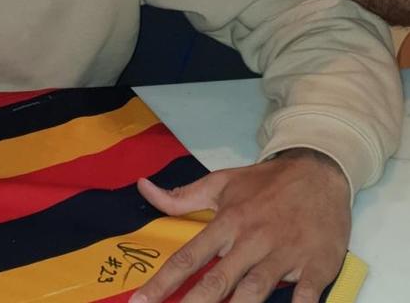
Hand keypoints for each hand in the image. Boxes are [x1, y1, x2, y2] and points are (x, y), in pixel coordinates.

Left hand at [129, 150, 349, 302]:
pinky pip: (305, 295)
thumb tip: (143, 188)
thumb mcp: (222, 183)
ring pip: (255, 291)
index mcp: (228, 221)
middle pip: (218, 281)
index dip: (163, 282)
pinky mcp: (316, 266)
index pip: (189, 256)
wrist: (319, 170)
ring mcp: (284, 254)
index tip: (140, 302)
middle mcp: (252, 240)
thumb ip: (182, 196)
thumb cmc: (266, 183)